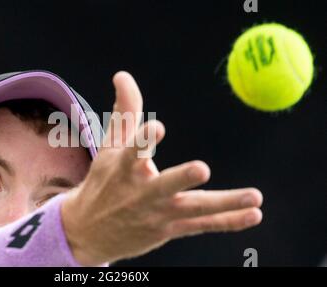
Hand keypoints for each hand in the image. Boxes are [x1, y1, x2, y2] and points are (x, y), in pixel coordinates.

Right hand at [62, 71, 262, 265]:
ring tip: (254, 197)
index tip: (156, 128)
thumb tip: (122, 75)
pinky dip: (227, 221)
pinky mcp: (169, 228)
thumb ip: (124, 110)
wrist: (89, 232)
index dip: (144, 140)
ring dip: (224, 204)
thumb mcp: (110, 147)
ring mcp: (158, 213)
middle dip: (181, 178)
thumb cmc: (104, 182)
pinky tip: (253, 215)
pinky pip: (201, 225)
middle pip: (165, 185)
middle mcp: (141, 192)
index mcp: (124, 168)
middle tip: (201, 169)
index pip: (132, 152)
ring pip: (193, 209)